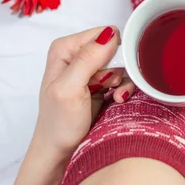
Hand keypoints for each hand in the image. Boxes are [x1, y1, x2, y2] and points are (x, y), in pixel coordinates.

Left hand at [34, 26, 135, 159]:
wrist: (61, 150)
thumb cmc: (59, 123)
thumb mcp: (69, 89)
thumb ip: (87, 60)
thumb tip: (110, 34)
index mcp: (66, 48)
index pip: (105, 34)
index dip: (112, 54)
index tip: (108, 76)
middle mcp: (78, 54)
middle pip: (117, 48)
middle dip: (120, 69)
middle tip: (111, 87)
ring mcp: (91, 69)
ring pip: (123, 64)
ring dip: (124, 82)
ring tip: (115, 97)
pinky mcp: (102, 83)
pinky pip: (125, 77)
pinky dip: (125, 89)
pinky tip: (117, 100)